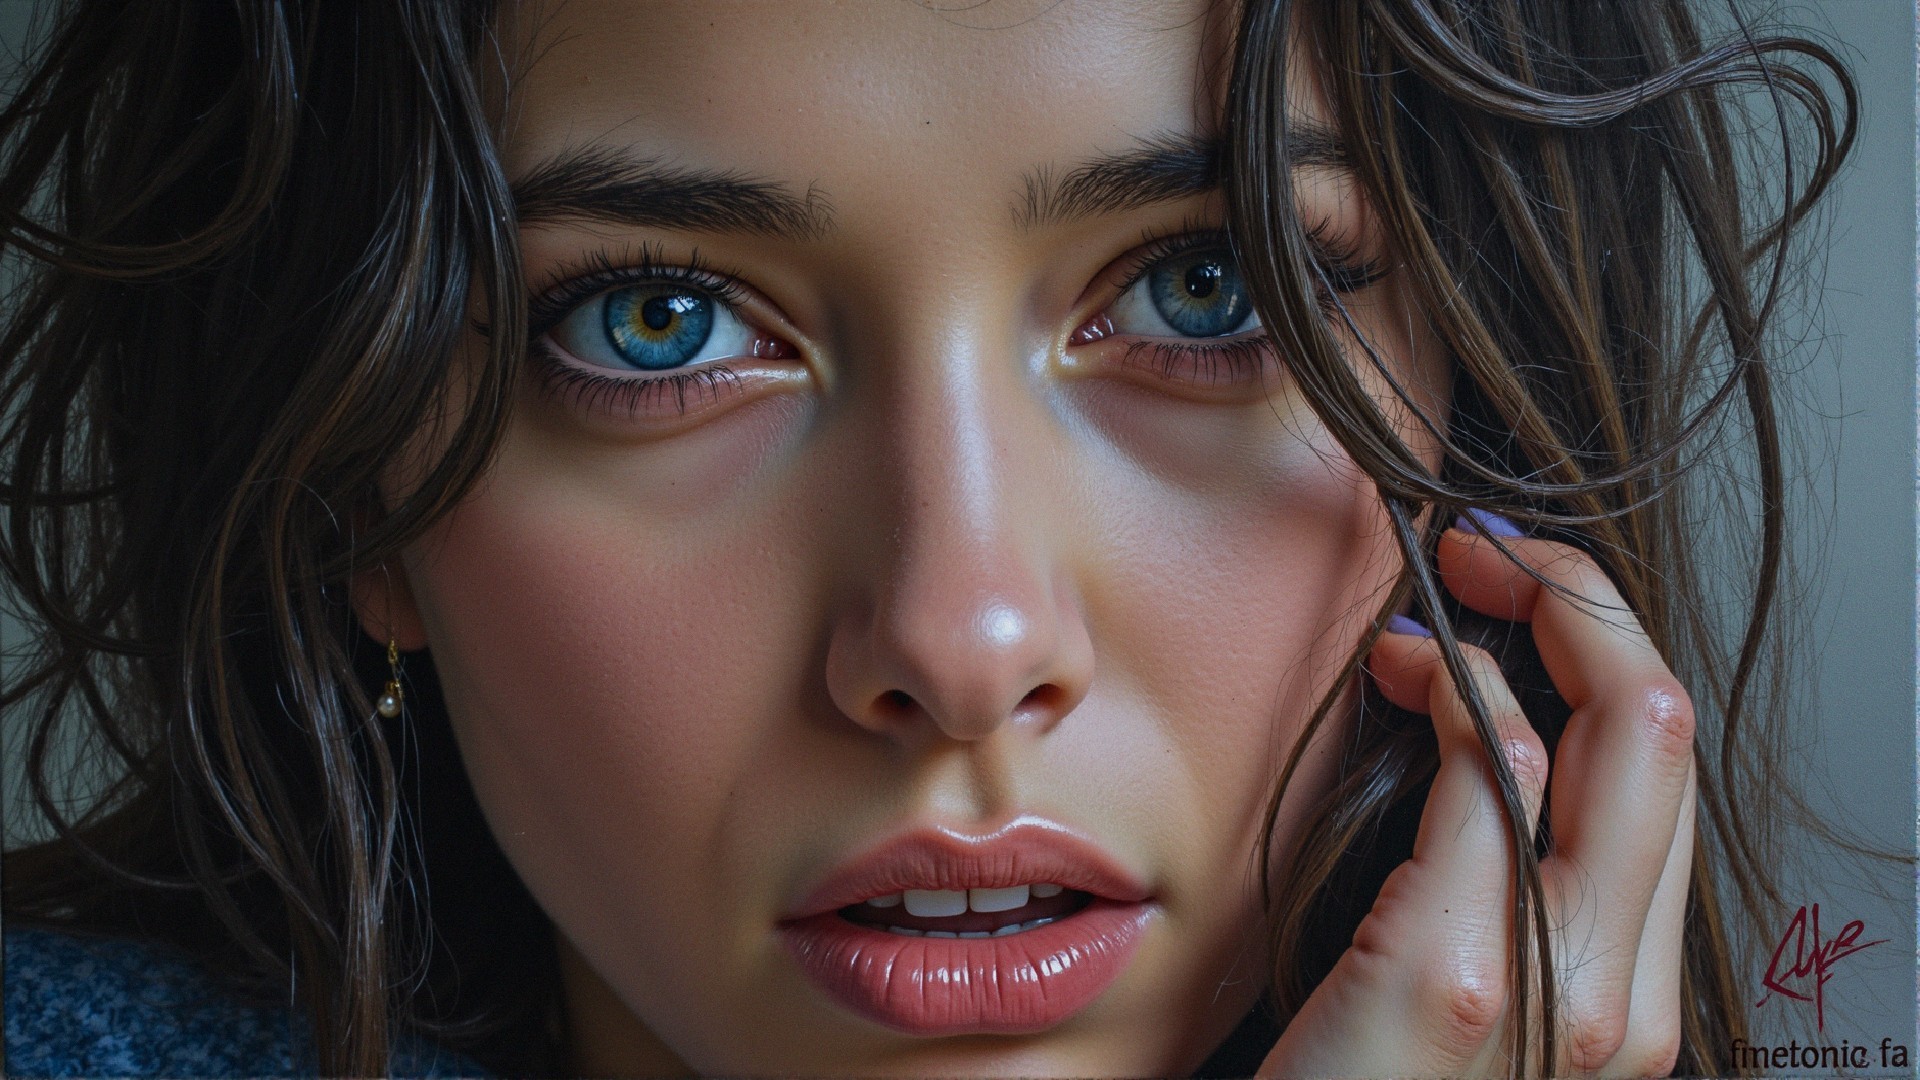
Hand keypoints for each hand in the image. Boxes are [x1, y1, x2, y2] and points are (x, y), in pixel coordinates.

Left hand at [1257, 518, 1695, 1077]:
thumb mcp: (1455, 976)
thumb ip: (1491, 871)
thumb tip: (1475, 728)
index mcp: (1626, 983)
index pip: (1665, 770)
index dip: (1605, 654)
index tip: (1519, 598)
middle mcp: (1627, 990)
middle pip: (1669, 733)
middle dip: (1588, 607)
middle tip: (1493, 559)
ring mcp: (1564, 990)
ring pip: (1622, 737)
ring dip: (1525, 629)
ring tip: (1436, 610)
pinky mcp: (1463, 975)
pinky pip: (1497, 778)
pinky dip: (1458, 693)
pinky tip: (1409, 676)